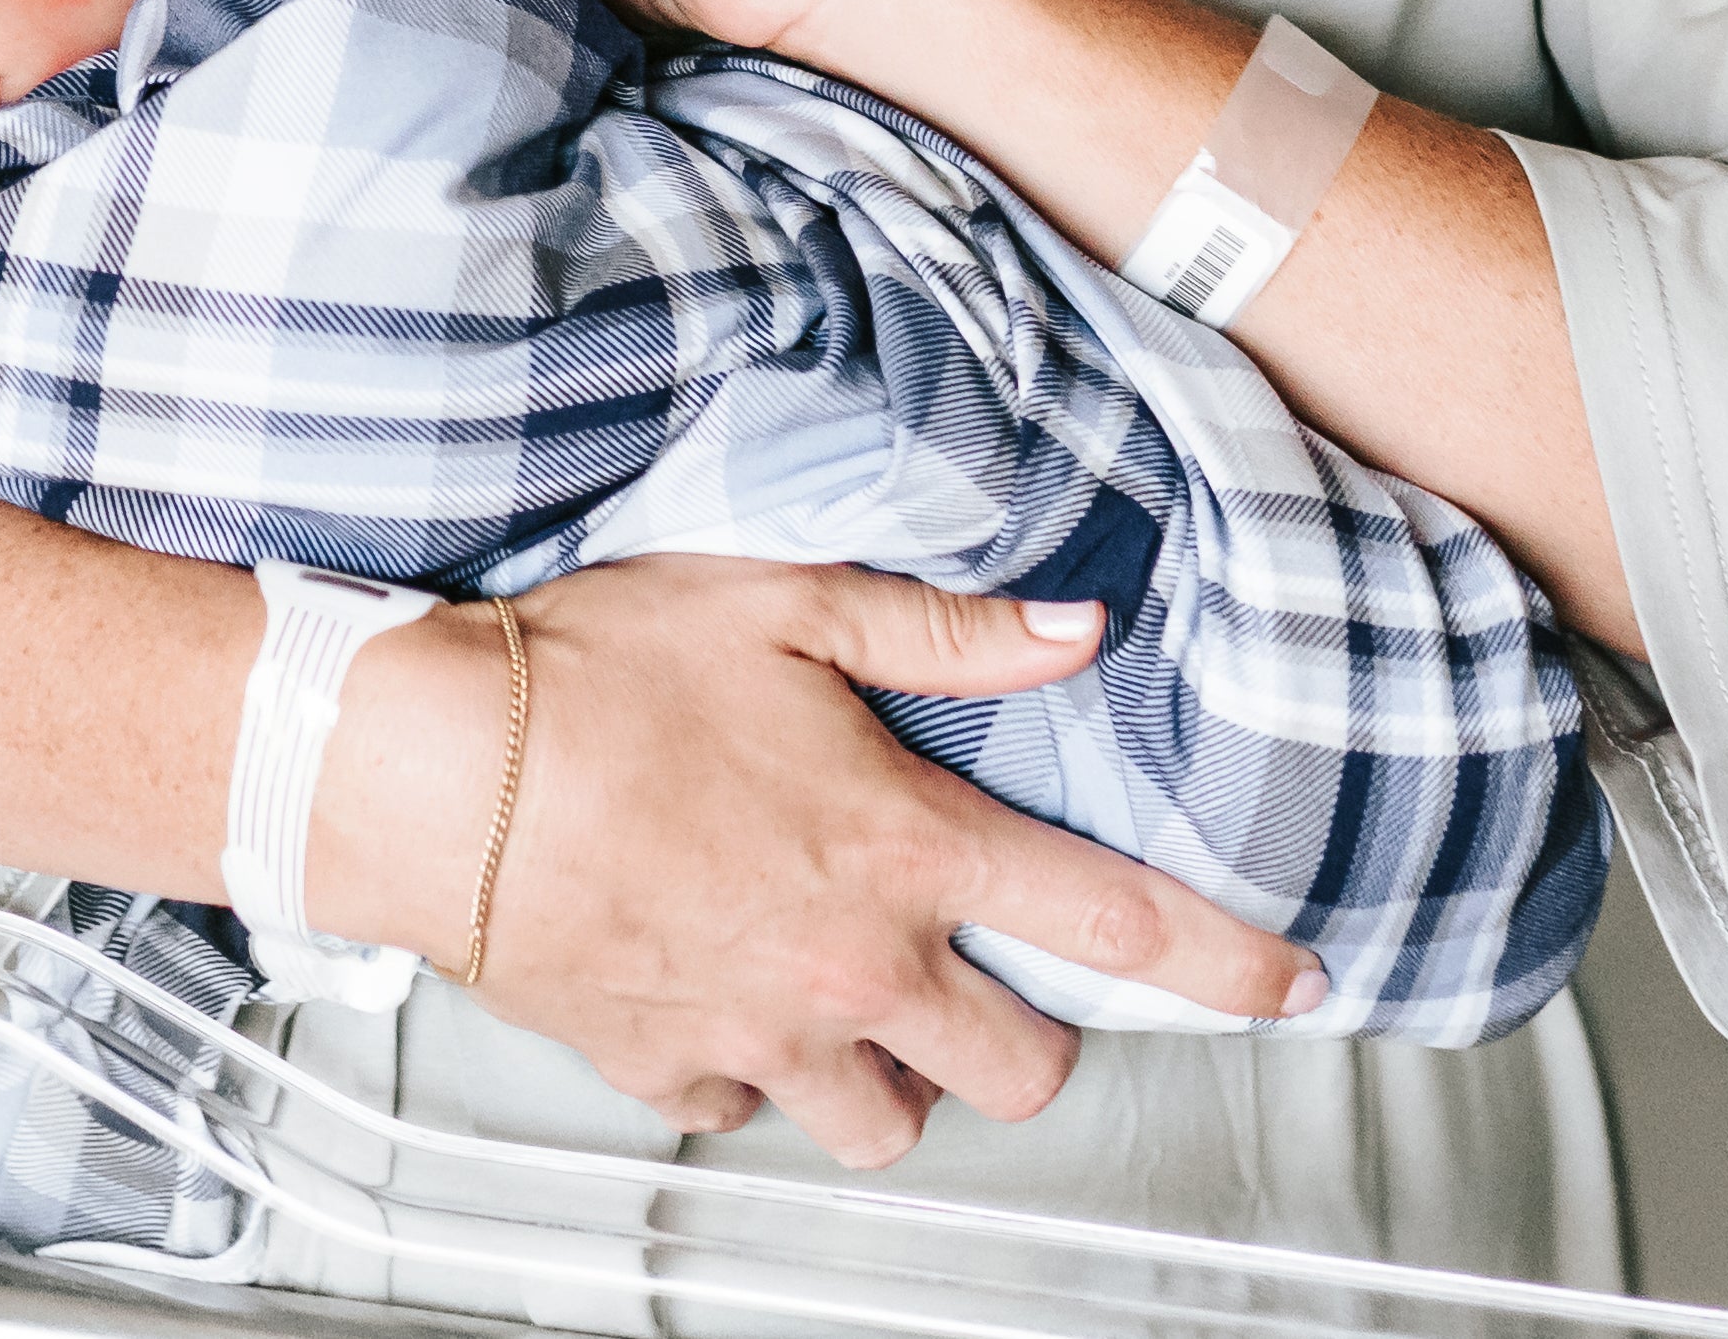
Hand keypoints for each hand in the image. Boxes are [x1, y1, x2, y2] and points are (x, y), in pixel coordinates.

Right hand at [310, 555, 1321, 1166]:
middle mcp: (851, 963)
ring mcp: (762, 1031)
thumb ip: (946, 631)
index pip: (1115, 924)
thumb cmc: (595, 673)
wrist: (434, 766)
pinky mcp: (670, 1066)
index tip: (1293, 983)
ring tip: (855, 999)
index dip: (1227, 963)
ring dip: (894, 1073)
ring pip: (891, 1123)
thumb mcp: (788, 605)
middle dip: (1032, 1042)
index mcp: (901, 846)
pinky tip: (731, 995)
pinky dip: (757, 1068)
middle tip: (990, 980)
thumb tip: (1074, 624)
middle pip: (1019, 1071)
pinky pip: (752, 1105)